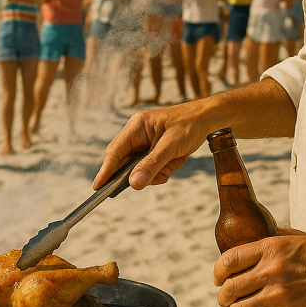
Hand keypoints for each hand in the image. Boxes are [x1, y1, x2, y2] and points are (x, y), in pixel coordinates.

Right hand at [93, 100, 211, 189]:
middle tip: (161, 173)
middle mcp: (137, 133)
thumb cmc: (189, 125)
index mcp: (136, 126)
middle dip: (143, 172)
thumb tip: (133, 184)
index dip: (106, 171)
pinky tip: (177, 159)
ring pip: (141, 168)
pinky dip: (165, 168)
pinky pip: (152, 166)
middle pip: (126, 162)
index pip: (114, 152)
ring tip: (175, 160)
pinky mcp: (153, 148)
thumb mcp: (171, 146)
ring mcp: (145, 141)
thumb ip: (152, 164)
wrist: (207, 118)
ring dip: (158, 170)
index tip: (98, 188)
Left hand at [214, 229, 305, 306]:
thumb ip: (273, 237)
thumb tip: (256, 235)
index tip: (218, 279)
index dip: (217, 272)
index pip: (229, 260)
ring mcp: (278, 295)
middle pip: (230, 288)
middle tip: (225, 300)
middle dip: (222, 297)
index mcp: (269, 248)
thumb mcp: (294, 237)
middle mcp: (270, 271)